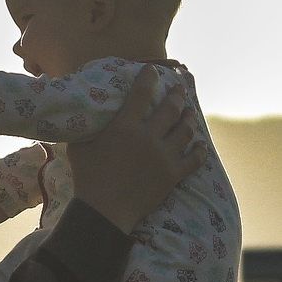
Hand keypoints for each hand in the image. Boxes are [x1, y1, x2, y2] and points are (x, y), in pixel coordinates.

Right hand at [65, 66, 205, 232]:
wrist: (104, 211)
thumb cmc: (88, 179)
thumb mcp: (80, 148)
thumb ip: (88, 129)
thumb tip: (83, 116)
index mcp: (125, 127)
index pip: (141, 94)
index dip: (149, 78)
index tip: (154, 70)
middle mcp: (149, 137)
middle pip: (170, 108)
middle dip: (177, 95)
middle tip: (180, 88)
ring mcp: (164, 156)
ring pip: (186, 130)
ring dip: (189, 119)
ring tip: (190, 113)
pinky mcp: (173, 175)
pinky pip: (194, 159)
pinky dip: (199, 150)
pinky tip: (201, 145)